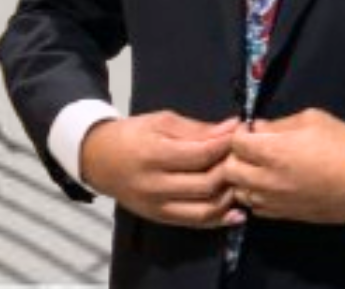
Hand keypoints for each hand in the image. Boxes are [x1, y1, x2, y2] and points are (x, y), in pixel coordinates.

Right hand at [81, 110, 243, 228]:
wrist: (100, 160)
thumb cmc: (134, 134)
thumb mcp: (162, 121)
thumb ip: (197, 129)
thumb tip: (231, 128)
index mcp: (154, 155)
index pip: (200, 154)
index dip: (225, 143)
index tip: (241, 131)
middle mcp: (156, 186)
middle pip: (205, 184)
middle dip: (230, 169)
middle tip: (244, 155)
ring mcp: (158, 207)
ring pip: (203, 210)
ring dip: (228, 196)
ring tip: (241, 178)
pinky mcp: (161, 219)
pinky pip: (195, 222)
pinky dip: (218, 218)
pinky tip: (234, 209)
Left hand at [226, 108, 344, 223]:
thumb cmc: (343, 144)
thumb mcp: (312, 120)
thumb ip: (279, 124)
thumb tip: (258, 128)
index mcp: (275, 152)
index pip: (236, 143)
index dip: (239, 132)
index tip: (250, 128)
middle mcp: (268, 180)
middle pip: (229, 170)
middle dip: (234, 155)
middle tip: (251, 146)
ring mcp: (274, 201)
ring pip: (239, 191)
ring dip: (242, 177)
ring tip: (259, 165)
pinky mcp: (283, 216)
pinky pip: (255, 207)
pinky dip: (255, 194)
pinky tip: (269, 182)